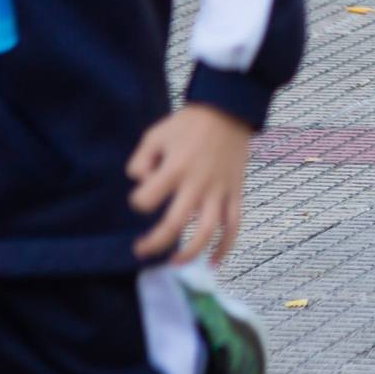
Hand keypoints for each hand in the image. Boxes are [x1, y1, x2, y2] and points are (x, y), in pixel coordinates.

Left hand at [128, 103, 253, 265]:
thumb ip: (140, 161)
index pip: (146, 200)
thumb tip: (141, 184)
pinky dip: (226, 247)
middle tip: (141, 251)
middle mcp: (198, 184)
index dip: (138, 201)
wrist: (229, 110)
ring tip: (174, 262)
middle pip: (174, 225)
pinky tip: (214, 263)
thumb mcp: (154, 134)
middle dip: (154, 243)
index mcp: (175, 168)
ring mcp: (220, 191)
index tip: (141, 196)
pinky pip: (234, 225)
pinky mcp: (236, 193)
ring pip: (207, 232)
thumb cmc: (188, 124)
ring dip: (190, 253)